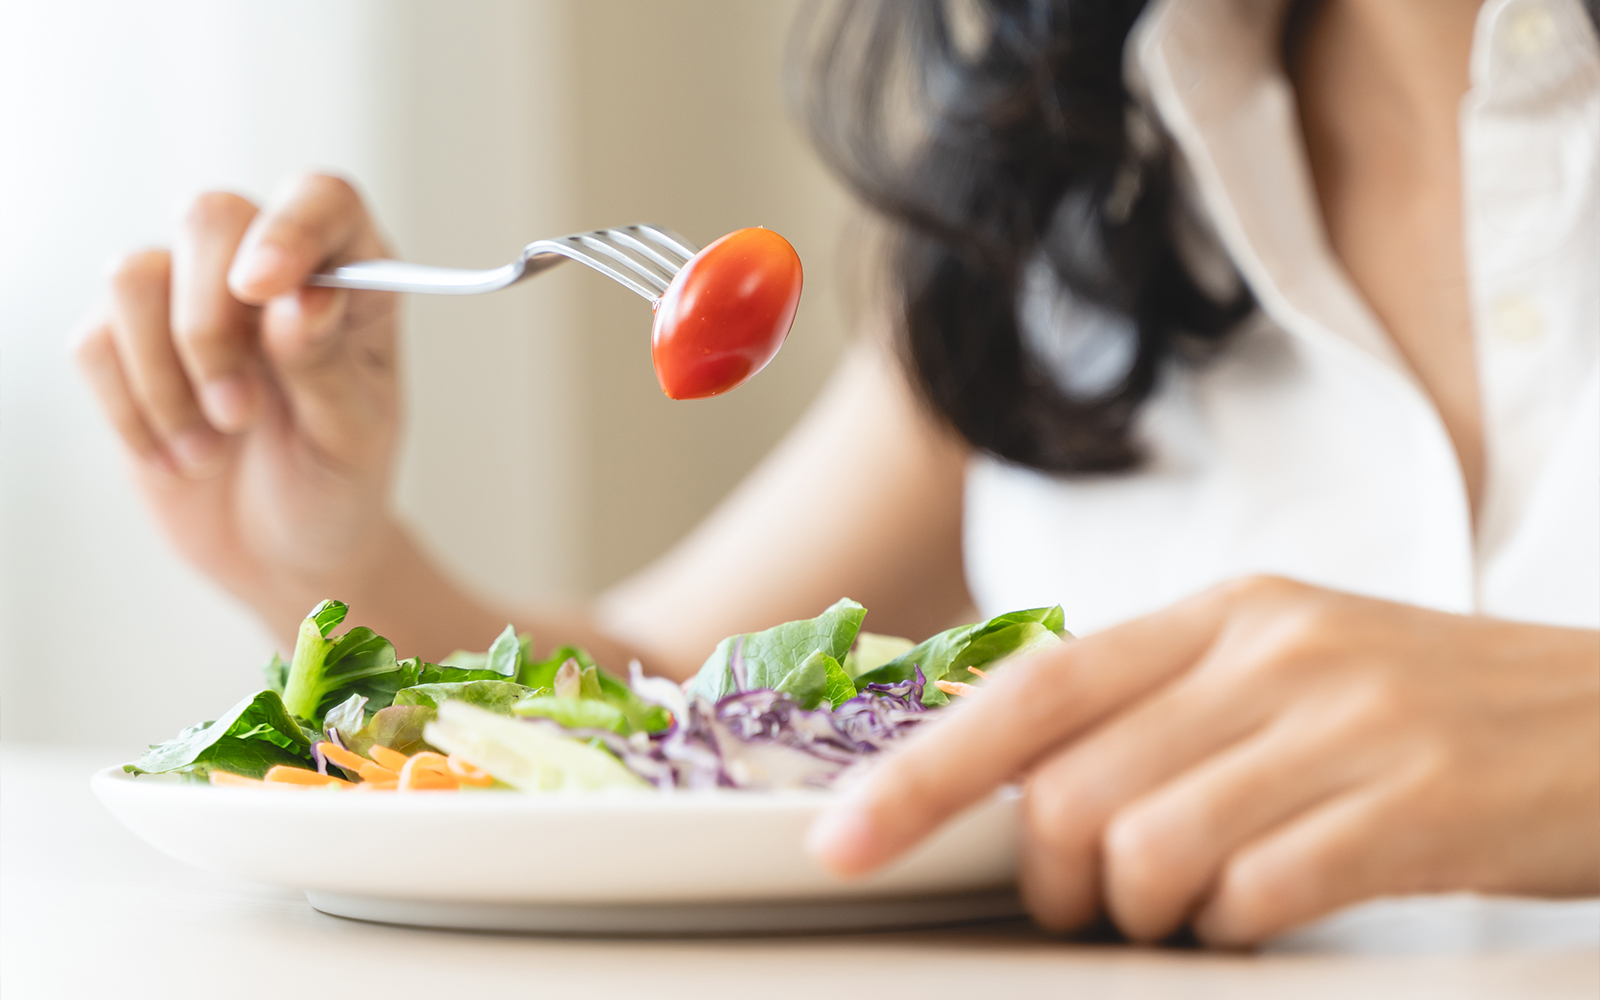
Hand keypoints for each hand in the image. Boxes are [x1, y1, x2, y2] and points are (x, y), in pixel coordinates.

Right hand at [73, 175, 403, 636]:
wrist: (284, 554)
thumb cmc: (338, 485)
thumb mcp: (354, 437)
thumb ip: (328, 365)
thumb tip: (301, 298)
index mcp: (352, 277)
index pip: (323, 200)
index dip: (289, 228)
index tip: (262, 288)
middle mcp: (268, 269)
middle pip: (210, 216)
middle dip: (210, 324)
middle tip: (240, 413)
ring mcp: (190, 299)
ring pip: (136, 273)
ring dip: (167, 376)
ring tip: (215, 446)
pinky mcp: (127, 343)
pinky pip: (96, 343)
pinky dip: (134, 412)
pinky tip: (180, 460)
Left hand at [808, 576, 1599, 944]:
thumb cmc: (1437, 710)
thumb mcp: (1296, 668)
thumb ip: (1167, 706)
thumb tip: (1028, 782)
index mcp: (1226, 613)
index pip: (1035, 683)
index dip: (924, 768)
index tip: (843, 837)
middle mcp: (1272, 652)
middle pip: (1072, 787)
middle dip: (1051, 878)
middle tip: (1092, 903)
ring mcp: (1346, 723)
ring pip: (1148, 847)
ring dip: (1142, 911)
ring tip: (1197, 907)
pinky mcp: (1416, 805)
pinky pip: (1255, 893)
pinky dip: (1234, 927)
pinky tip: (1270, 911)